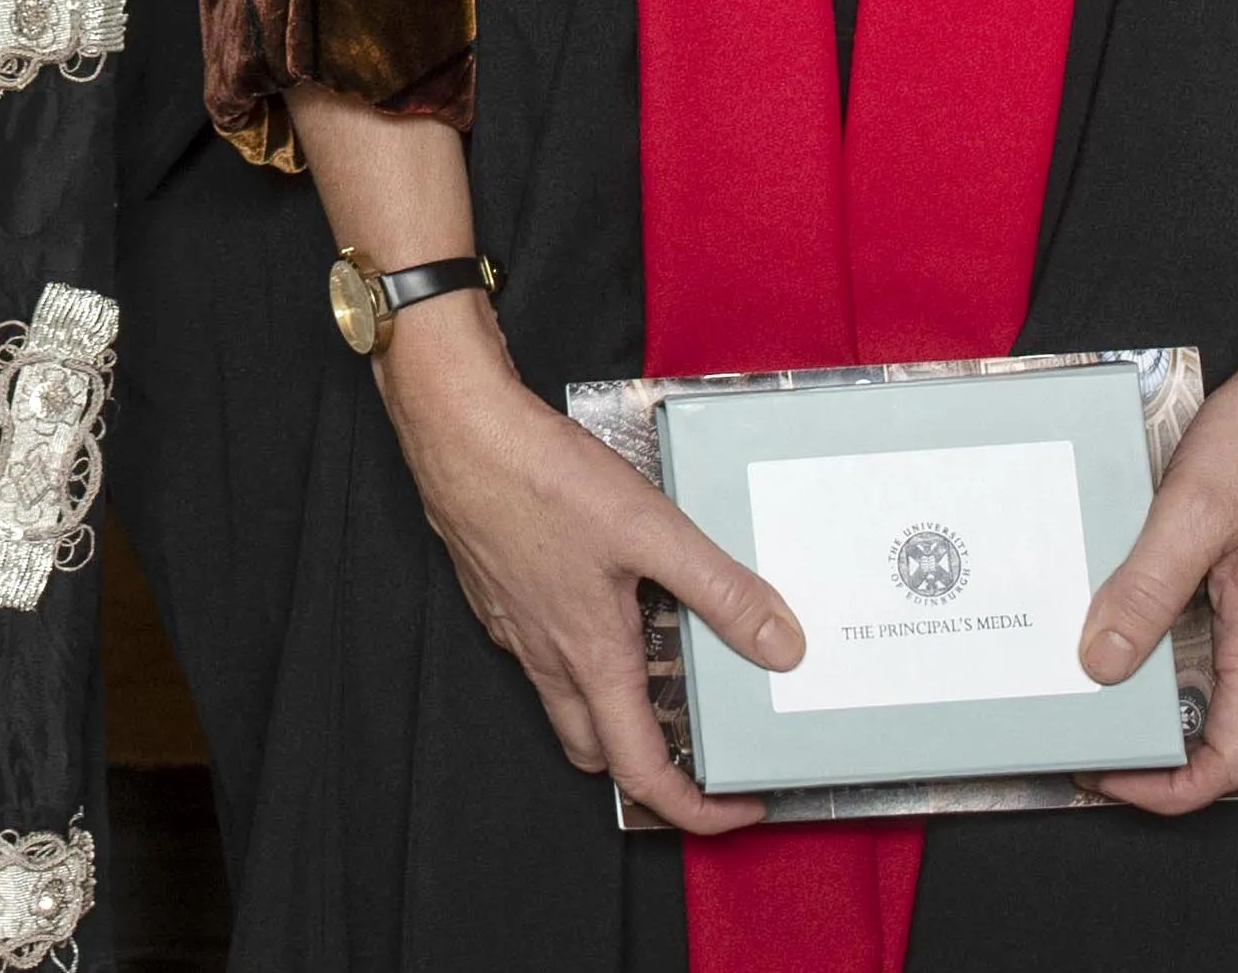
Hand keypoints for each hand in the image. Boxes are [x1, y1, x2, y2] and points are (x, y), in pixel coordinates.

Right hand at [378, 304, 797, 834]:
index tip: (736, 803)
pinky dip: (583, 653)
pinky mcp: (498, 591)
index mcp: (591, 658)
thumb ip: (720, 591)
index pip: (642, 773)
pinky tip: (610, 599)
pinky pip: (543, 650)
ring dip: (615, 708)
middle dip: (648, 768)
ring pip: (568, 701)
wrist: (457, 429)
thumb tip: (780, 645)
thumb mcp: (651, 530)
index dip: (695, 808)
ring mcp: (516, 626)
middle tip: (698, 749)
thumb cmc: (540, 478)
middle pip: (598, 752)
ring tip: (664, 665)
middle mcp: (548, 656)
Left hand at [1078, 113, 1237, 811]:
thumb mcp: (1190, 512)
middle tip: (1094, 740)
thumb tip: (1100, 664)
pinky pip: (1235, 646)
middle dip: (1165, 758)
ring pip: (1236, 693)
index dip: (1171, 788)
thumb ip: (1146, 591)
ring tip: (1101, 686)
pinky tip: (1136, 620)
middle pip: (1237, 740)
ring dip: (1175, 707)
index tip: (1109, 775)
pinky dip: (1186, 657)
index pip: (1235, 760)